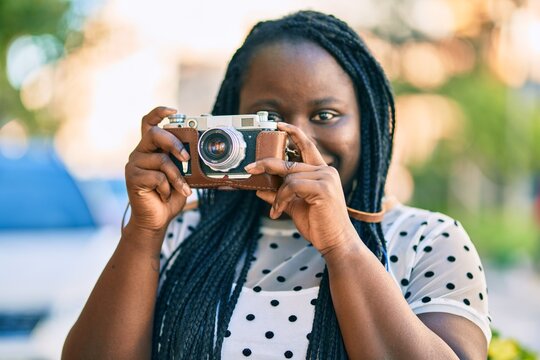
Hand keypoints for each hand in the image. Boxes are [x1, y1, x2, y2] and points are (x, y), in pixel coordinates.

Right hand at [124, 107, 191, 234]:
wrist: (156, 219)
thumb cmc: (169, 195)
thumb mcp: (182, 175)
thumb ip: (184, 162)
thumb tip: (197, 152)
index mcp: (151, 148)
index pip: (149, 123)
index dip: (159, 113)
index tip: (174, 111)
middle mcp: (140, 152)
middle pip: (154, 133)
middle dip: (173, 143)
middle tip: (186, 158)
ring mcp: (134, 164)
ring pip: (160, 160)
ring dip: (176, 176)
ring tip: (182, 188)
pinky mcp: (132, 178)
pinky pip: (156, 176)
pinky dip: (167, 187)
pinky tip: (164, 195)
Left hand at [247, 122, 355, 254]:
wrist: (335, 242)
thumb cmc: (319, 224)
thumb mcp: (294, 207)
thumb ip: (280, 196)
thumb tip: (260, 190)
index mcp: (321, 172)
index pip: (306, 146)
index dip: (293, 133)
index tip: (278, 125)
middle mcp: (325, 171)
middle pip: (290, 162)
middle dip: (267, 163)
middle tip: (250, 167)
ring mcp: (326, 178)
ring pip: (289, 176)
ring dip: (278, 195)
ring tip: (277, 210)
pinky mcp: (323, 188)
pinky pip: (292, 186)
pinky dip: (281, 199)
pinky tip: (279, 212)